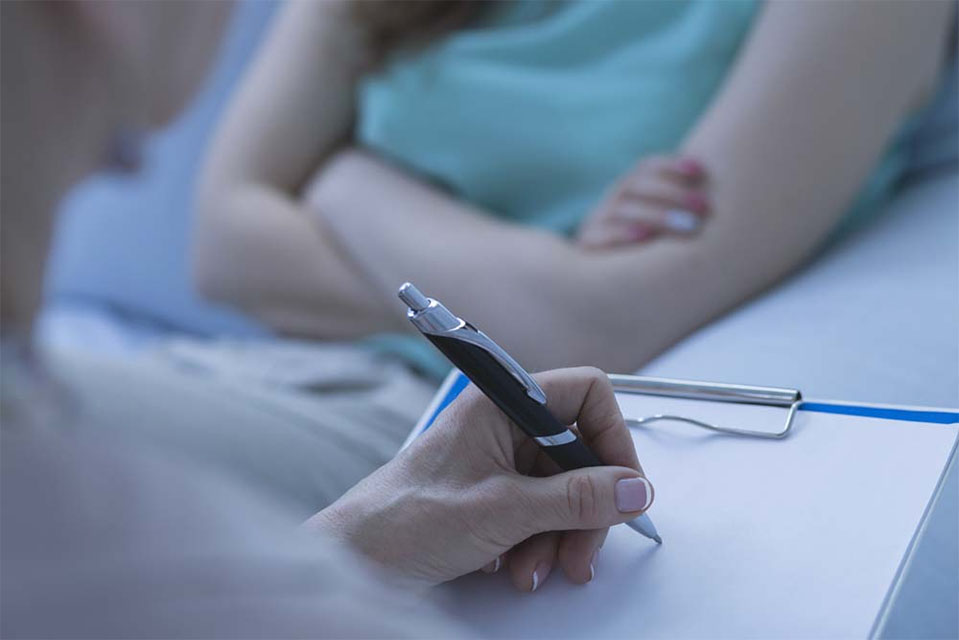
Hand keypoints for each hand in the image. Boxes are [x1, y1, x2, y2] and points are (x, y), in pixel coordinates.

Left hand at [305, 368, 653, 590]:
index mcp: (501, 403)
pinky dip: (539, 543)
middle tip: (581, 553)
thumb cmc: (405, 519)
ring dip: (561, 536)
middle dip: (586, 508)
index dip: (612, 437)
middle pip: (581, 453)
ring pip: (565, 490)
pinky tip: (513, 566)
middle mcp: (504, 425)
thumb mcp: (503, 510)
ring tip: (534, 569)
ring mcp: (500, 461)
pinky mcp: (495, 494)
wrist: (356, 560)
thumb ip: (576, 499)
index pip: (586, 393)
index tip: (623, 487)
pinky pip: (542, 512)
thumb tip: (635, 489)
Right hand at [576, 155, 710, 248]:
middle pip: (636, 186)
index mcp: (627, 192)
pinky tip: (645, 237)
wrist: (600, 290)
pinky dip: (622, 233)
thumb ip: (680, 210)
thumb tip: (713, 198)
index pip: (645, 168)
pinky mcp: (586, 247)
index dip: (671, 166)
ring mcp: (595, 223)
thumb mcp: (662, 230)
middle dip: (673, 194)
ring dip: (658, 215)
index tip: (699, 171)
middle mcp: (610, 204)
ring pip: (621, 209)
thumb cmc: (647, 256)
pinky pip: (600, 236)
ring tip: (689, 226)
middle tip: (704, 207)